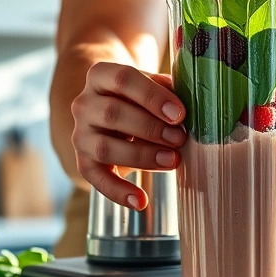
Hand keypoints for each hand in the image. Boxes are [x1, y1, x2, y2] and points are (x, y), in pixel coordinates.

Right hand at [70, 62, 185, 209]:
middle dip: (150, 128)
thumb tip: (194, 105)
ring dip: (141, 156)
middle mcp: (84, 103)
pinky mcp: (83, 160)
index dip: (152, 96)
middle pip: (112, 114)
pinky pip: (96, 178)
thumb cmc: (140, 95)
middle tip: (179, 138)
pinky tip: (141, 201)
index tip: (179, 113)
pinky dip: (118, 192)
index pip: (123, 80)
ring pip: (104, 146)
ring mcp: (81, 134)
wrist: (111, 108)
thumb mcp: (152, 84)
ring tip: (173, 160)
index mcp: (101, 75)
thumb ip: (168, 91)